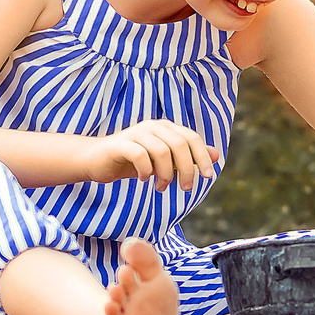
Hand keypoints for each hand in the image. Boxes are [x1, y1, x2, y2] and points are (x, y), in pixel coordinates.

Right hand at [92, 119, 218, 189]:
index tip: (207, 176)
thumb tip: (216, 155)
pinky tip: (145, 180)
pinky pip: (140, 155)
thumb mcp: (164, 162)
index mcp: (166, 128)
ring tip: (162, 187)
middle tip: (186, 188)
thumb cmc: (133, 162)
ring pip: (162, 150)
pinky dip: (146, 171)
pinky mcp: (120, 144)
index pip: (191, 138)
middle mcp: (152, 126)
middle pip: (179, 144)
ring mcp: (135, 133)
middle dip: (187, 169)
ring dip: (166, 174)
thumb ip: (188, 157)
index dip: (202, 157)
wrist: (97, 161)